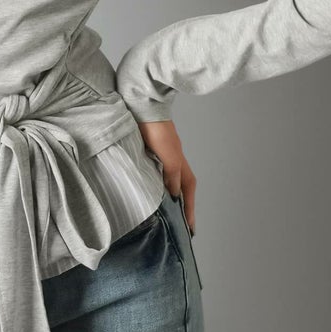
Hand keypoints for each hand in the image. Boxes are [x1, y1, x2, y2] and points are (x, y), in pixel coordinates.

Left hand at [138, 119, 196, 234]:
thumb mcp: (168, 154)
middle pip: (179, 184)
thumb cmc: (155, 128)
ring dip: (166, 194)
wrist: (140, 104)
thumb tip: (174, 194)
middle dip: (181, 204)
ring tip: (161, 213)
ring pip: (165, 178)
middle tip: (177, 225)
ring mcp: (158, 153)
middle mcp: (170, 158)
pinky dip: (152, 183)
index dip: (190, 207)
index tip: (190, 227)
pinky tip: (145, 189)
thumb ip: (172, 174)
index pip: (188, 187)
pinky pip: (152, 171)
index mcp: (178, 160)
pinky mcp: (144, 149)